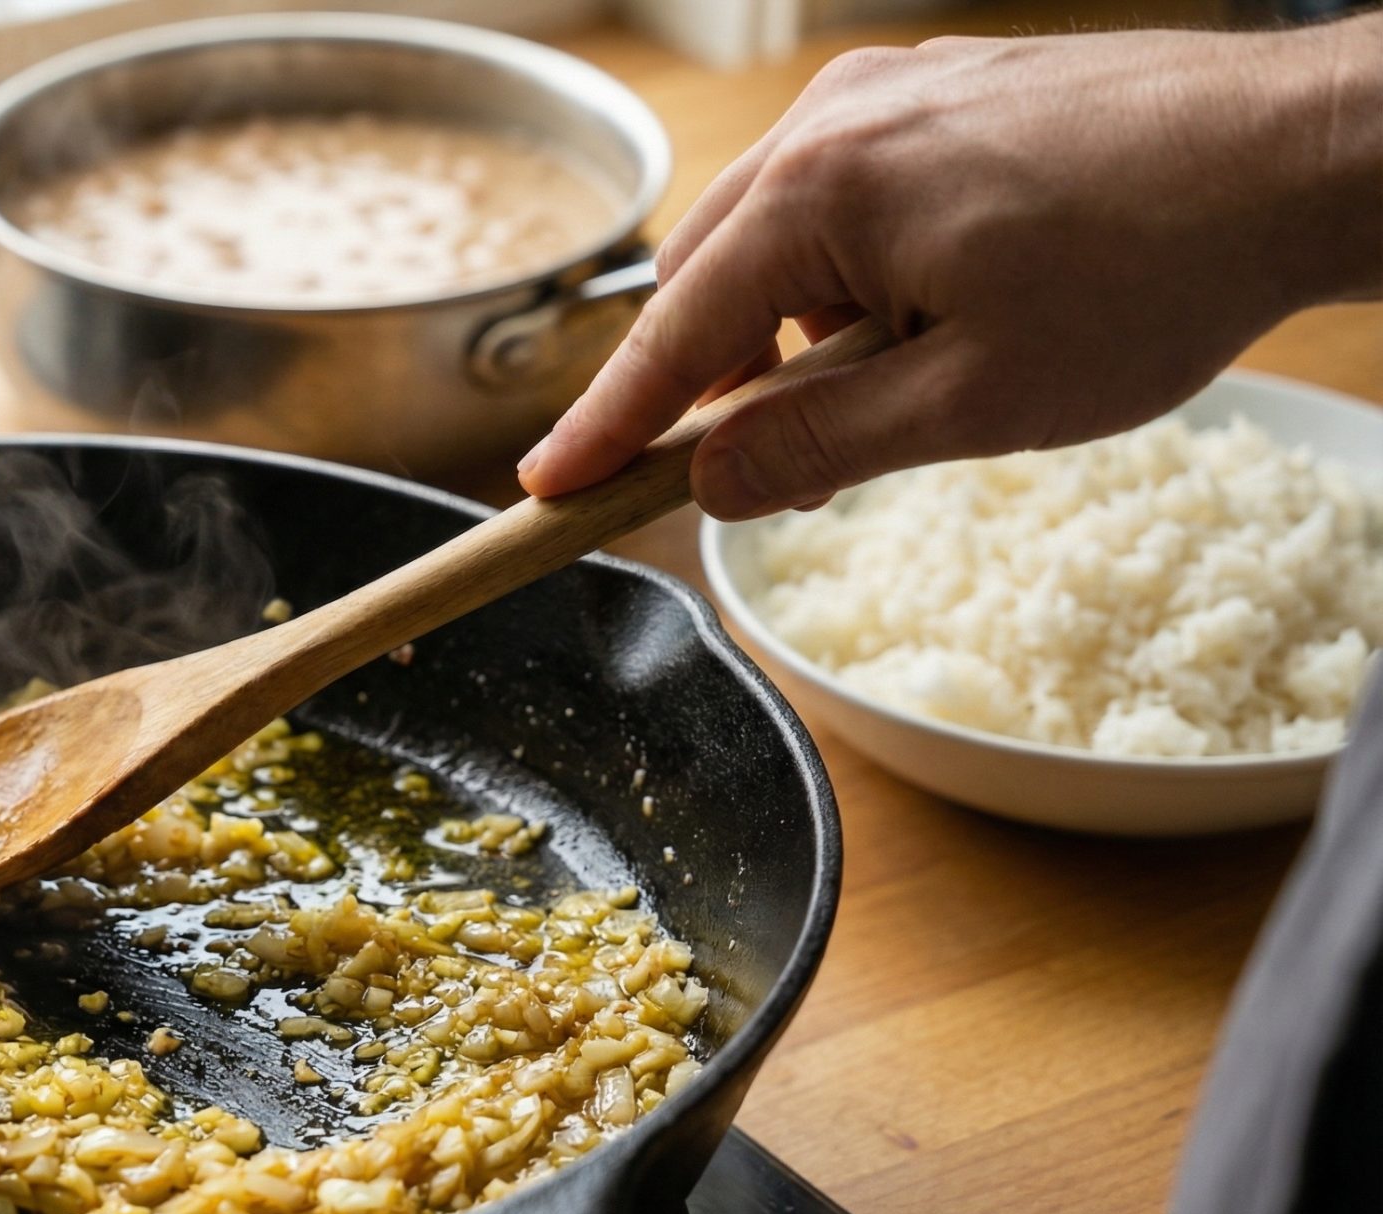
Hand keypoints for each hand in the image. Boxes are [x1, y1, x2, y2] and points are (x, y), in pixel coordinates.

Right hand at [519, 20, 1382, 518]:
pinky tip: (926, 318)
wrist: (1303, 154)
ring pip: (776, 234)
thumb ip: (819, 445)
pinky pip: (841, 192)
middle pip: (710, 276)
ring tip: (891, 389)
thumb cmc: (1154, 272)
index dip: (608, 427)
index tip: (545, 489)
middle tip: (758, 469)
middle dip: (715, 379)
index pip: (675, 334)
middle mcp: (834, 119)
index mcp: (822, 191)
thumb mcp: (973, 402)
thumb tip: (710, 483)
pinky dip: (846, 271)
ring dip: (792, 328)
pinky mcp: (942, 90)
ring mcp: (890, 93)